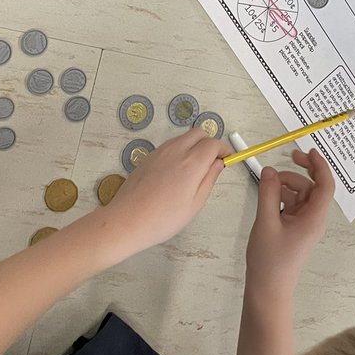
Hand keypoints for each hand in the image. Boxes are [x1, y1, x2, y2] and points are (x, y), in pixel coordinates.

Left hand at [102, 129, 225, 256]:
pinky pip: (170, 145)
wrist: (127, 220)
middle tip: (211, 162)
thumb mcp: (195, 203)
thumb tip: (218, 163)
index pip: (213, 144)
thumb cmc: (164, 218)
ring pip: (183, 137)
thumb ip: (210, 179)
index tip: (226, 160)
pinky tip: (176, 173)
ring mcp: (160, 151)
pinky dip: (179, 150)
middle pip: (198, 133)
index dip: (223, 150)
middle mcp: (176, 150)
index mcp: (192, 162)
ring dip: (194, 145)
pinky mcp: (148, 157)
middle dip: (209, 143)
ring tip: (194, 170)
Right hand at [245, 148, 334, 294]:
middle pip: (312, 187)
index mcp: (314, 218)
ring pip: (300, 195)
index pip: (325, 185)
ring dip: (286, 185)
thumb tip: (269, 170)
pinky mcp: (294, 229)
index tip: (308, 151)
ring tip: (267, 184)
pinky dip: (281, 197)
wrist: (267, 290)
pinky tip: (268, 197)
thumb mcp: (266, 222)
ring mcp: (303, 225)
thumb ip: (268, 193)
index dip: (320, 165)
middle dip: (300, 172)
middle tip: (287, 158)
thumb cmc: (270, 260)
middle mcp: (313, 220)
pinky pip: (292, 205)